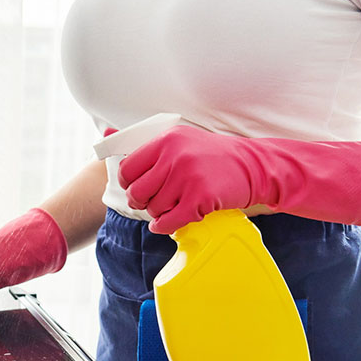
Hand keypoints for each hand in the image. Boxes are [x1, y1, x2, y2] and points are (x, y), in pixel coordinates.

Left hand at [119, 125, 360, 233]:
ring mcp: (188, 177)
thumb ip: (145, 142)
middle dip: (142, 202)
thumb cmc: (212, 156)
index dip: (129, 183)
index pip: (128, 168)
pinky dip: (165, 226)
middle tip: (154, 202)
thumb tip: (107, 134)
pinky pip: (168, 222)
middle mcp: (175, 156)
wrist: (253, 167)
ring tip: (173, 206)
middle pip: (137, 192)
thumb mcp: (180, 139)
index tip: (138, 186)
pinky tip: (171, 222)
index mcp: (166, 139)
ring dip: (159, 213)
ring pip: (153, 209)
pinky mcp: (200, 198)